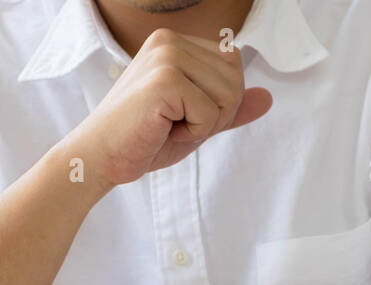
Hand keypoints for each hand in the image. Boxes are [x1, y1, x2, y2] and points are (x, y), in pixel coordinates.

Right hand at [65, 29, 271, 189]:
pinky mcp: (165, 80)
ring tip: (170, 126)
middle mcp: (170, 41)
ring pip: (229, 96)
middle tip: (177, 124)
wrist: (101, 157)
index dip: (220, 102)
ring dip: (205, 124)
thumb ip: (231, 108)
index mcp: (175, 42)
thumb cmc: (144, 140)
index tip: (184, 114)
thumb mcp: (197, 122)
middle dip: (217, 114)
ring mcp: (166, 57)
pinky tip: (163, 130)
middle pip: (236, 80)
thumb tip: (268, 98)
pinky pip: (211, 113)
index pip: (234, 65)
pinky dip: (194, 132)